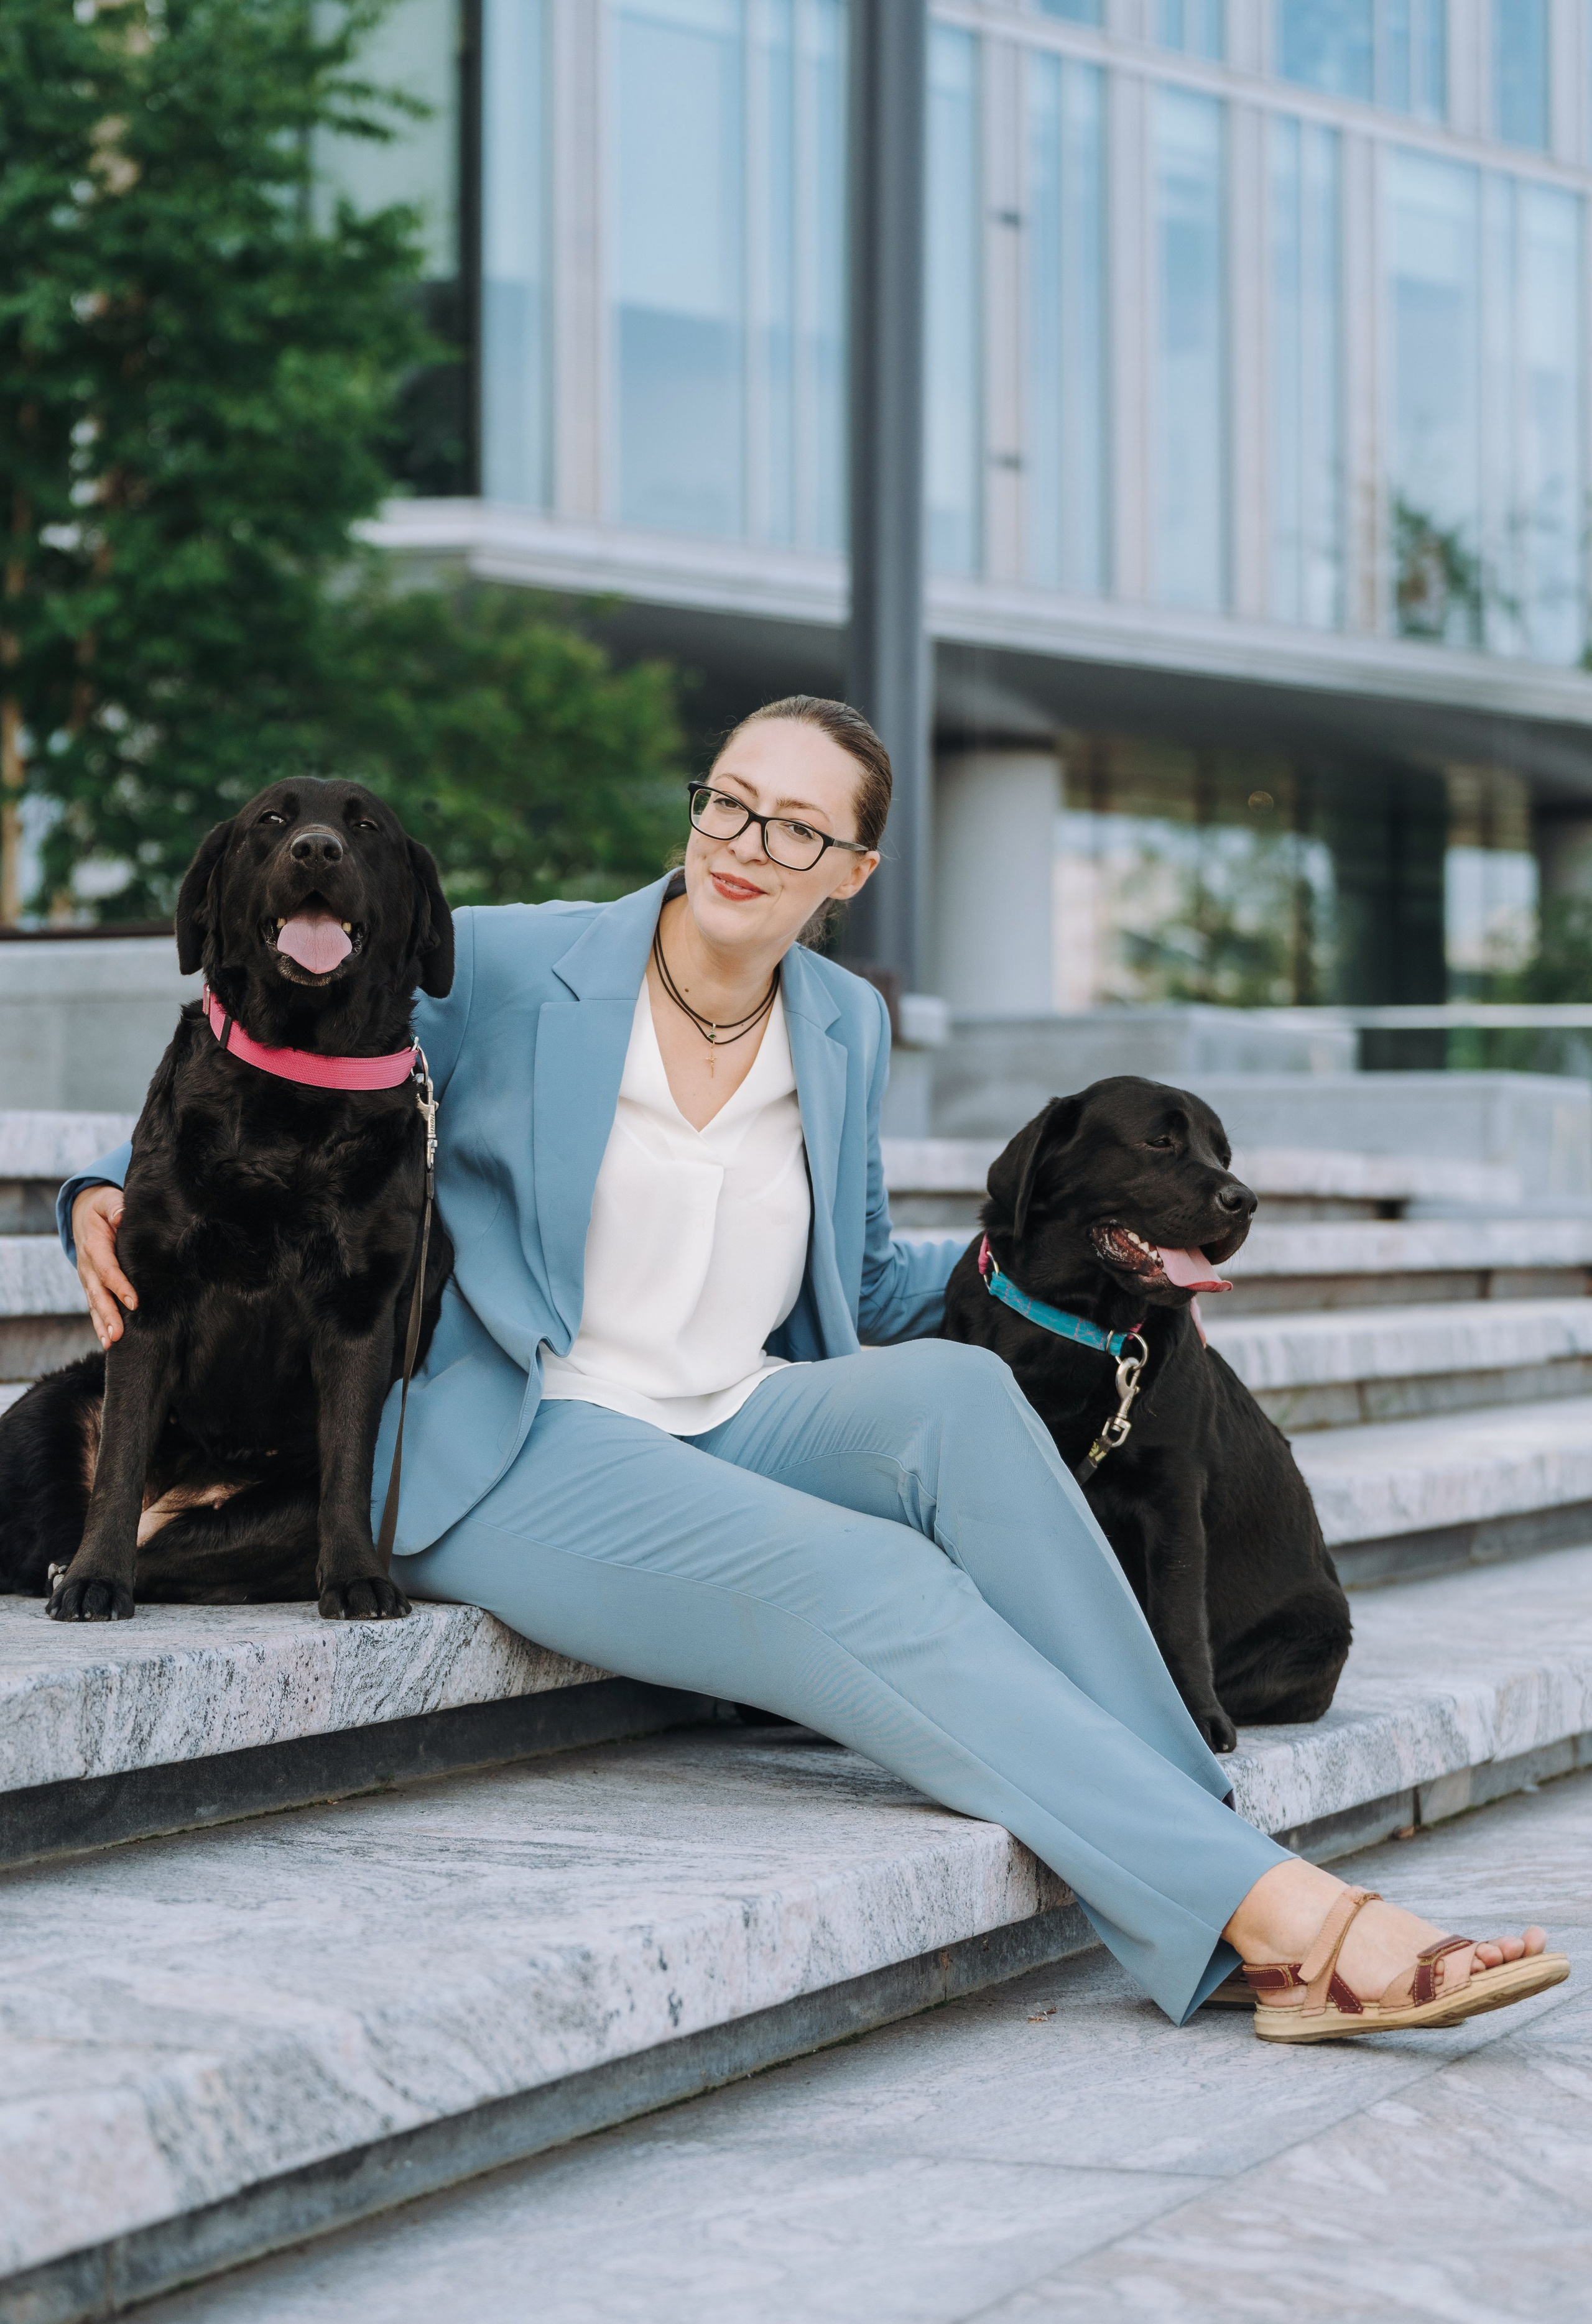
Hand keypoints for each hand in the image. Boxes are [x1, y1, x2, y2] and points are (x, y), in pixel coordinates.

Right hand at [73, 1185, 137, 1348]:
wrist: (82, 1213)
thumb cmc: (102, 1206)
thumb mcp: (107, 1200)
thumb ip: (115, 1207)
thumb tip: (121, 1216)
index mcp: (94, 1246)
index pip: (108, 1269)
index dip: (120, 1286)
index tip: (134, 1302)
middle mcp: (87, 1265)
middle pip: (98, 1293)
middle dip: (108, 1315)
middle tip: (118, 1334)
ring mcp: (87, 1277)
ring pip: (94, 1304)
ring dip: (102, 1324)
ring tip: (111, 1343)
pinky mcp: (90, 1285)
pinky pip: (94, 1306)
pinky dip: (99, 1324)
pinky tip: (107, 1341)